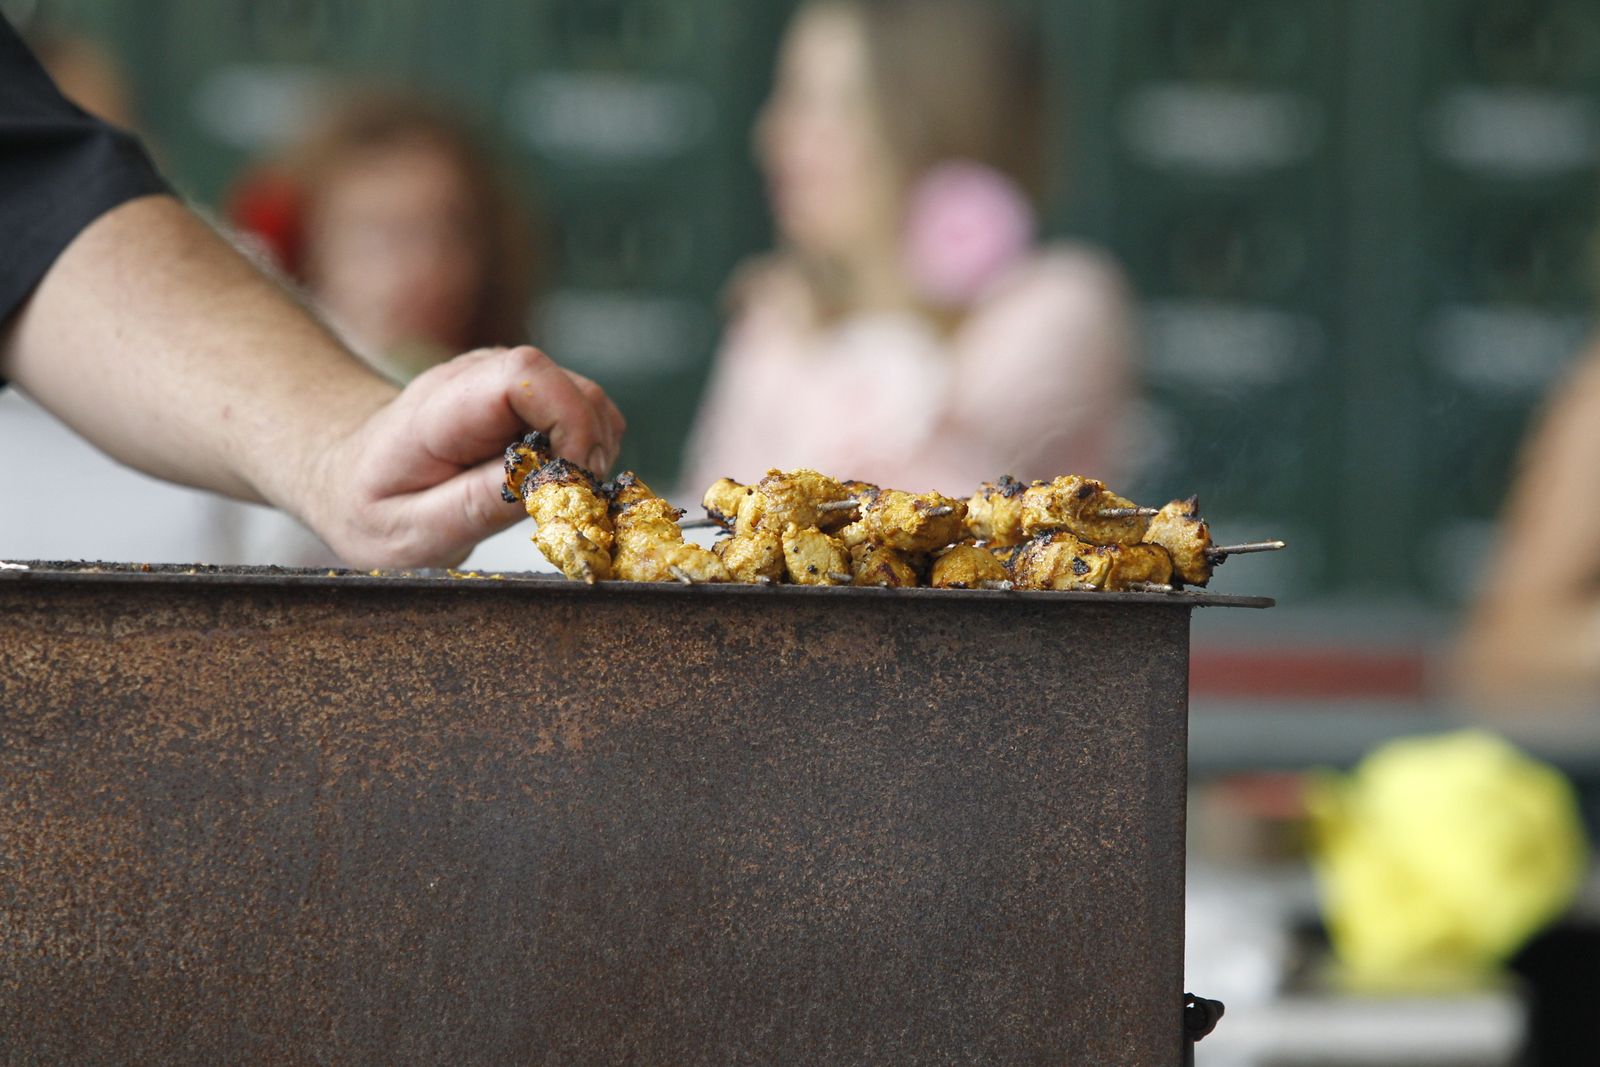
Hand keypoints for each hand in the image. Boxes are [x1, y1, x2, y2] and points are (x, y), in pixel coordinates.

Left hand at [308, 345, 624, 567]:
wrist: (347, 476)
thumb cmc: (372, 509)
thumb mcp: (408, 531)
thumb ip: (473, 506)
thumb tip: (543, 484)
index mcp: (442, 408)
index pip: (525, 375)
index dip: (567, 421)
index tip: (567, 480)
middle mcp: (478, 378)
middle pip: (570, 386)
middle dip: (590, 447)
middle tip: (569, 501)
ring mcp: (503, 380)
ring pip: (586, 396)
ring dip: (594, 450)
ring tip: (559, 495)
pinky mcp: (523, 394)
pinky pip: (582, 409)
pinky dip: (588, 447)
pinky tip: (557, 480)